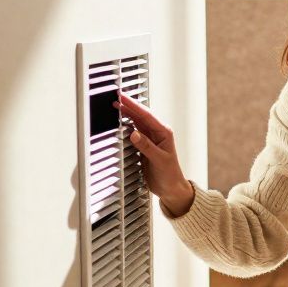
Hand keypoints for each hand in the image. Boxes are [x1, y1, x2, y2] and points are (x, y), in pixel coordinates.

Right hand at [115, 92, 193, 215]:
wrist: (171, 188)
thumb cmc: (170, 175)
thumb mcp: (159, 160)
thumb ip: (146, 146)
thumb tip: (134, 134)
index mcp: (164, 133)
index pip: (147, 115)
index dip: (134, 106)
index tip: (124, 98)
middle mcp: (158, 134)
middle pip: (141, 116)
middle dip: (129, 106)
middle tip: (117, 98)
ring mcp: (151, 139)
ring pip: (138, 122)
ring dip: (128, 114)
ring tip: (116, 106)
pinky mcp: (145, 146)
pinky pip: (135, 131)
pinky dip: (127, 125)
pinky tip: (121, 122)